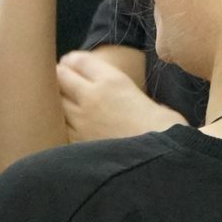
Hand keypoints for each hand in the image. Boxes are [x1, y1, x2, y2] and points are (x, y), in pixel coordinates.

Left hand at [57, 52, 180, 141]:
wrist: (159, 160)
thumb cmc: (165, 132)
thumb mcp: (155, 105)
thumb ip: (137, 101)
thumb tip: (142, 108)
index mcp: (113, 81)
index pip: (79, 61)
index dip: (72, 60)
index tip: (69, 62)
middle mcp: (93, 96)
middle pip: (61, 76)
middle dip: (59, 75)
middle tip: (60, 80)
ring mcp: (81, 120)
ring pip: (55, 100)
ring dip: (56, 98)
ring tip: (59, 100)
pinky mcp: (78, 141)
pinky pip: (60, 125)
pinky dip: (60, 122)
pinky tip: (64, 124)